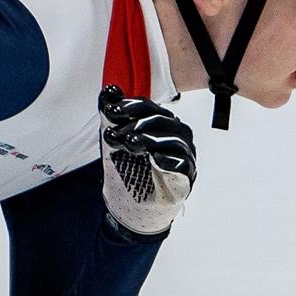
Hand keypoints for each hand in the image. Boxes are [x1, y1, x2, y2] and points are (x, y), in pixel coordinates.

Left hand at [98, 85, 195, 236]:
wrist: (134, 204)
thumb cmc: (130, 168)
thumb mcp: (117, 140)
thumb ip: (112, 116)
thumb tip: (107, 91)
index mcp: (160, 123)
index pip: (148, 108)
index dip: (129, 106)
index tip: (110, 110)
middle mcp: (175, 134)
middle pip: (161, 120)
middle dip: (136, 123)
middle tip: (114, 133)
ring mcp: (184, 154)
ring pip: (173, 139)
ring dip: (149, 139)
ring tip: (130, 143)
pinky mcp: (187, 175)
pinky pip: (183, 164)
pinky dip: (169, 160)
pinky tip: (154, 159)